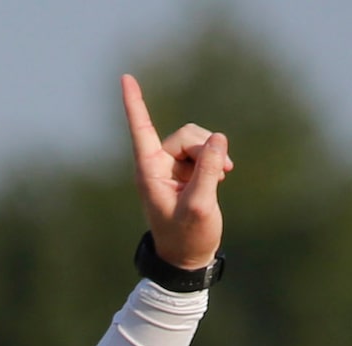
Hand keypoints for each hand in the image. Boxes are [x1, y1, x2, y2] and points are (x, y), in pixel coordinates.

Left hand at [121, 74, 230, 271]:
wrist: (188, 261)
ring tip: (226, 174)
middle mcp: (157, 166)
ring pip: (196, 142)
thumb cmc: (187, 238)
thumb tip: (218, 138)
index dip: (134, 104)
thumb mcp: (201, 205)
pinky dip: (215, 160)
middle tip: (224, 171)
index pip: (142, 130)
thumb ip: (209, 170)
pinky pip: (202, 153)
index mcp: (150, 172)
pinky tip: (223, 175)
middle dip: (206, 148)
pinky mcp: (185, 174)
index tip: (125, 78)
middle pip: (185, 135)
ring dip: (213, 154)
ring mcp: (171, 169)